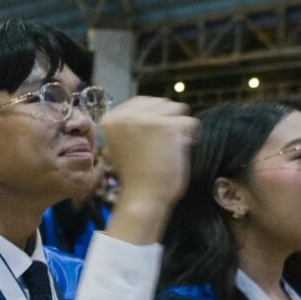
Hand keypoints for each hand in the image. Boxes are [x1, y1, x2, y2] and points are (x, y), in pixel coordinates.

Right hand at [99, 96, 195, 229]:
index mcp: (110, 120)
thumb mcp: (122, 144)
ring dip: (178, 128)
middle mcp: (124, 115)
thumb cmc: (136, 175)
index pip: (143, 101)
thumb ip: (134, 124)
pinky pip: (190, 122)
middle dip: (167, 121)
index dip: (154, 119)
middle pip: (161, 103)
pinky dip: (189, 137)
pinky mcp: (165, 126)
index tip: (149, 141)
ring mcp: (144, 119)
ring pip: (177, 109)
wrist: (142, 197)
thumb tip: (162, 105)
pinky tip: (176, 151)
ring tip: (167, 149)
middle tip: (159, 147)